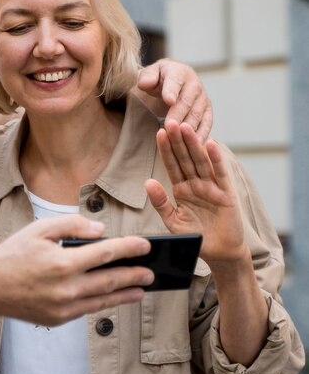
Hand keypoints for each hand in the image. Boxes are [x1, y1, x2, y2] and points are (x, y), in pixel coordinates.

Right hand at [0, 214, 153, 325]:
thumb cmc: (14, 253)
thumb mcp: (40, 229)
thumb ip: (72, 225)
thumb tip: (101, 231)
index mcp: (63, 262)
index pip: (106, 252)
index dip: (129, 248)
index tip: (145, 246)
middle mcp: (67, 287)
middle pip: (111, 280)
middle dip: (134, 275)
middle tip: (151, 272)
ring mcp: (64, 307)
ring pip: (103, 300)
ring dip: (125, 294)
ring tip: (142, 290)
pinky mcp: (59, 318)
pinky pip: (88, 309)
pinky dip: (104, 303)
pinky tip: (113, 297)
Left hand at [137, 58, 211, 142]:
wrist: (174, 81)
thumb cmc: (158, 79)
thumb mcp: (149, 75)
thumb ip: (146, 77)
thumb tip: (144, 83)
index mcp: (179, 72)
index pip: (175, 81)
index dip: (171, 91)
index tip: (168, 101)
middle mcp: (194, 84)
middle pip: (186, 102)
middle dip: (178, 114)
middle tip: (169, 126)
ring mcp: (203, 99)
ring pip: (196, 115)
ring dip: (188, 127)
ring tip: (178, 138)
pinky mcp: (207, 111)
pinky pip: (206, 124)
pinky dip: (201, 134)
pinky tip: (195, 145)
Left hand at [144, 120, 244, 263]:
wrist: (219, 253)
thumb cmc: (195, 236)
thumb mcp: (172, 220)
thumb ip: (161, 202)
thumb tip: (148, 182)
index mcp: (182, 189)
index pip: (172, 165)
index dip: (166, 149)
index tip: (158, 133)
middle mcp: (196, 184)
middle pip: (185, 158)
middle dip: (177, 140)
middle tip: (170, 121)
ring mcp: (211, 187)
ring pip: (200, 162)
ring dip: (193, 144)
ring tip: (186, 127)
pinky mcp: (226, 194)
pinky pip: (220, 173)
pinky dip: (215, 159)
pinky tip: (210, 143)